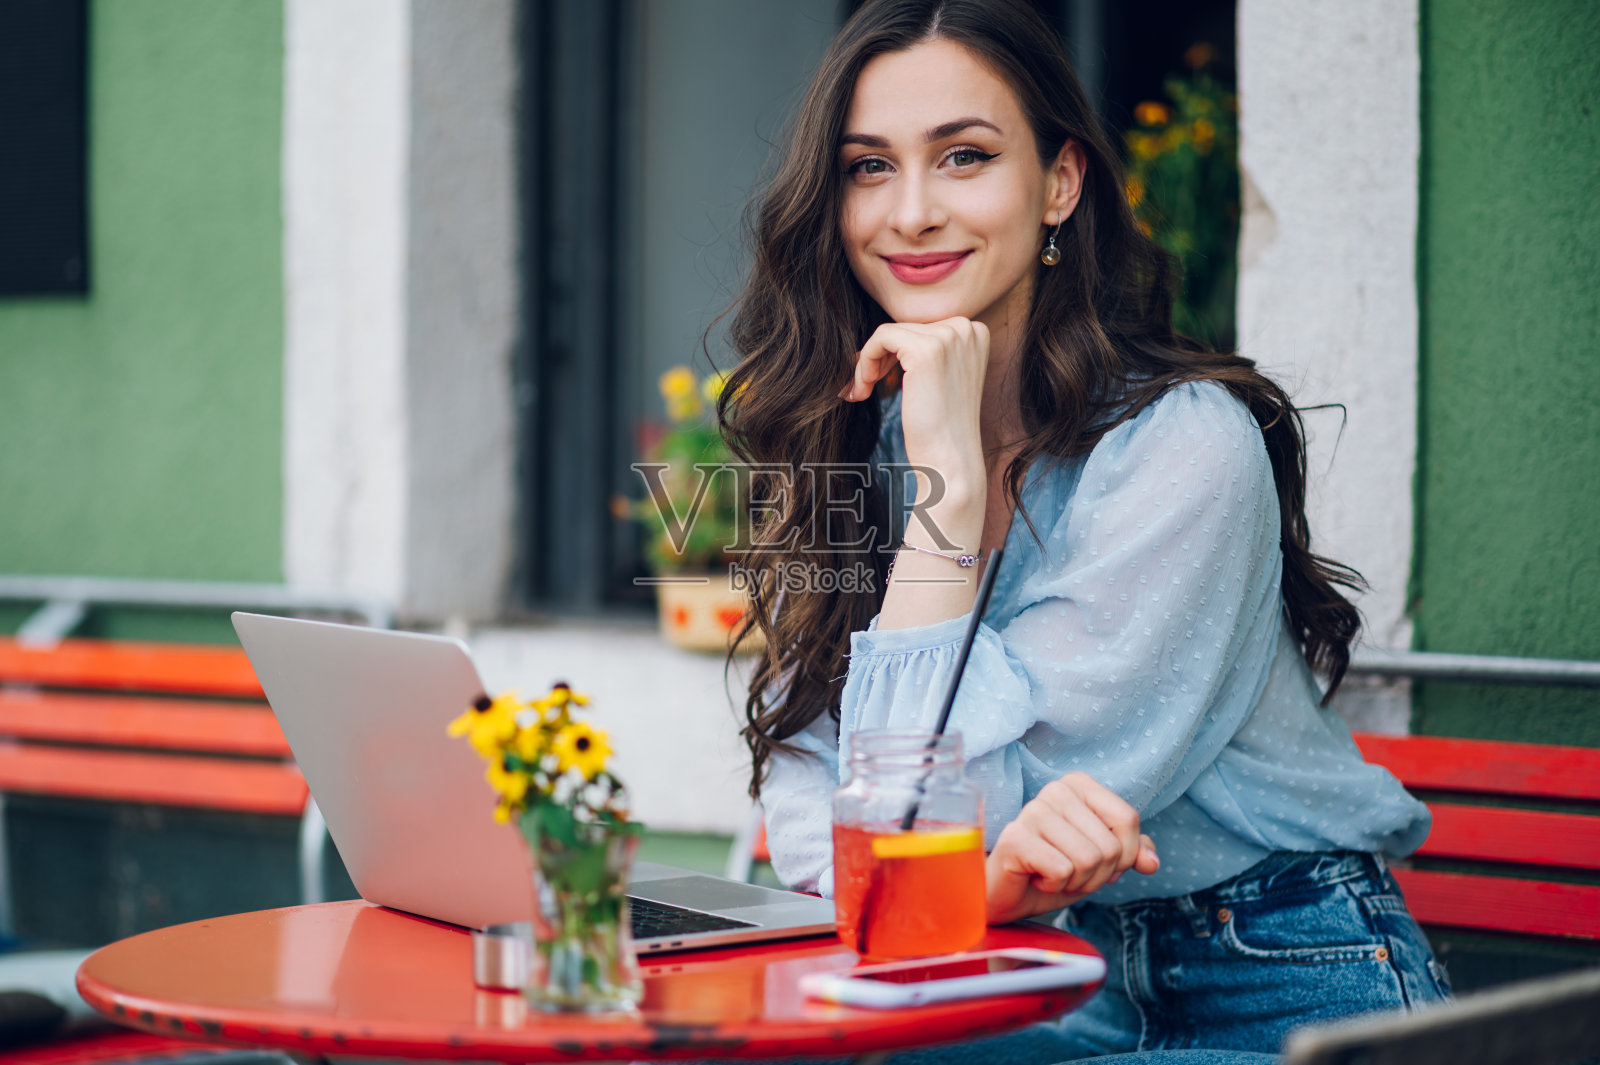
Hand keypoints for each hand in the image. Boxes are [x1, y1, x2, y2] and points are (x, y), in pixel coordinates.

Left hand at [840, 318, 987, 490]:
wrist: (950, 461)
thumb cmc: (941, 428)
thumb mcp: (941, 378)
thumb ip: (927, 350)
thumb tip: (887, 334)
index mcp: (976, 332)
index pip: (921, 328)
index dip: (894, 353)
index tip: (880, 380)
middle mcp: (967, 328)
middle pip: (904, 328)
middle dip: (879, 357)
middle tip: (864, 388)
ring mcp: (949, 336)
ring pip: (888, 333)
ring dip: (868, 362)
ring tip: (862, 391)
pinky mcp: (926, 350)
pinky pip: (880, 338)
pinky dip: (865, 361)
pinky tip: (865, 388)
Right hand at [985, 772, 1159, 923]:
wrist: (1009, 895)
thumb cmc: (1054, 871)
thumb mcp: (1101, 862)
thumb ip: (1130, 853)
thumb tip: (1152, 862)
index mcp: (1078, 785)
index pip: (1128, 819)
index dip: (1122, 855)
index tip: (1094, 861)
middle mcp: (1055, 790)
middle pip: (1110, 846)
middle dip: (1097, 875)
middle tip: (1069, 872)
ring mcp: (1032, 811)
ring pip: (1089, 860)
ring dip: (1076, 882)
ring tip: (1052, 874)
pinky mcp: (1015, 838)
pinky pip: (1062, 870)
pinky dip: (1054, 886)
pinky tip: (1036, 877)